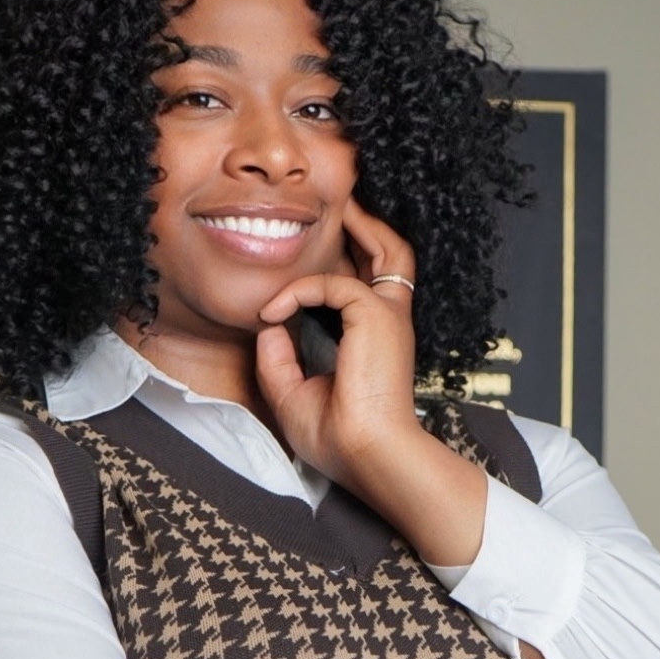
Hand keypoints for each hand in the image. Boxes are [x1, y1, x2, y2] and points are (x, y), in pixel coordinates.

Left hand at [255, 198, 421, 491]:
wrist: (367, 455)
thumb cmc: (339, 438)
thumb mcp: (294, 395)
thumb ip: (278, 359)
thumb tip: (266, 325)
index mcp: (376, 341)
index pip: (370, 287)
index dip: (350, 263)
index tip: (317, 254)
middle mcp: (389, 323)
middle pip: (393, 257)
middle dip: (371, 226)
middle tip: (348, 204)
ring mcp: (389, 317)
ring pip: (385, 250)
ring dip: (363, 225)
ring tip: (342, 204)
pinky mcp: (376, 317)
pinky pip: (332, 284)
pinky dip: (298, 291)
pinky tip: (273, 311)